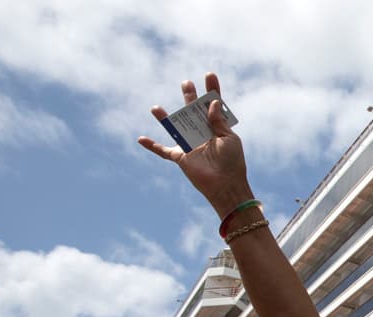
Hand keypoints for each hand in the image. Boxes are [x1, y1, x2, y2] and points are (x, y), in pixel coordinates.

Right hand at [137, 73, 253, 217]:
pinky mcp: (181, 157)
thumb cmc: (232, 162)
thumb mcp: (229, 138)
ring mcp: (190, 144)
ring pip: (175, 127)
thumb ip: (218, 120)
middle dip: (190, 97)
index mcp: (217, 128)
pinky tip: (140, 139)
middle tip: (186, 83)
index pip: (213, 105)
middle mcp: (202, 134)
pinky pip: (163, 151)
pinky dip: (152, 146)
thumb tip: (211, 102)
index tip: (209, 75)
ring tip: (155, 108)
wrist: (226, 185)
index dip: (212, 89)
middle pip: (193, 111)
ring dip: (164, 118)